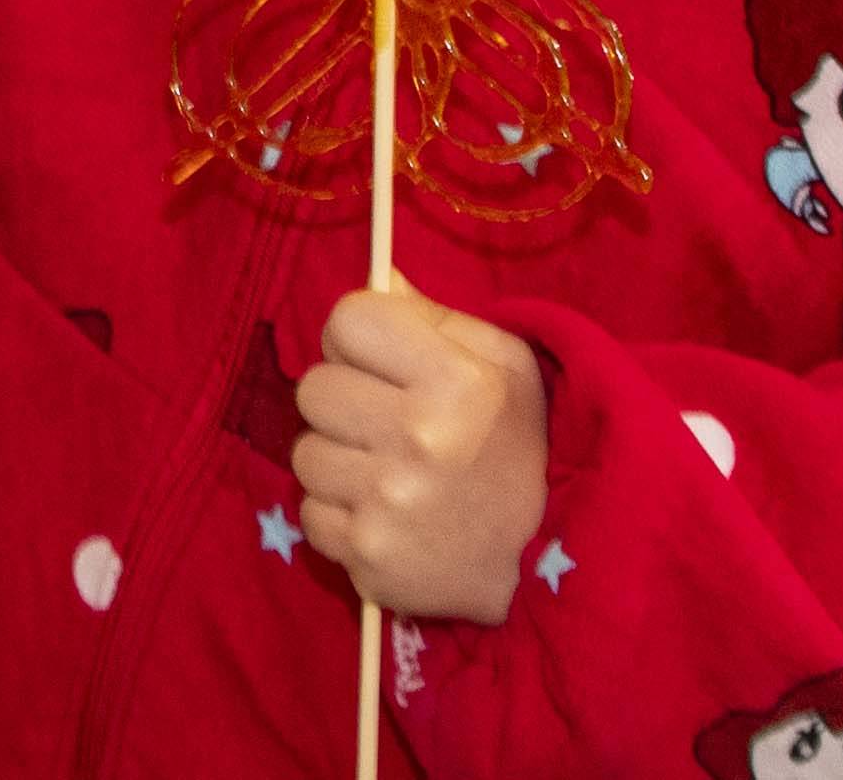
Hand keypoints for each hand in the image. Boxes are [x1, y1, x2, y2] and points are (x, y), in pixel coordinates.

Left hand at [293, 283, 548, 623]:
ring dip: (338, 461)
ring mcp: (387, 502)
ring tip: (387, 474)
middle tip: (386, 424)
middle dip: (345, 402)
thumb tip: (380, 278)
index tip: (381, 363)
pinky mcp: (366, 554)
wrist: (538, 565)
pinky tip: (382, 516)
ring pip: (304, 454)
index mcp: (455, 381)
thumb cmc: (517, 449)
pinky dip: (338, 515)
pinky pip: (310, 513)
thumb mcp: (504, 366)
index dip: (358, 338)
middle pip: (313, 388)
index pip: (347, 320)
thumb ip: (434, 317)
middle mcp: (418, 439)